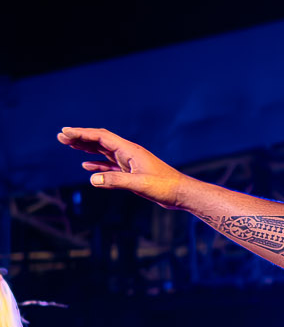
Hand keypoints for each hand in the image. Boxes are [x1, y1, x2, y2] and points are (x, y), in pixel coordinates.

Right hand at [56, 127, 184, 207]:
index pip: (101, 137)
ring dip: (86, 148)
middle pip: (100, 141)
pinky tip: (86, 166)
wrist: (181, 194)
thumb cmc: (164, 187)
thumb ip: (116, 181)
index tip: (66, 132)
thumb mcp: (140, 184)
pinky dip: (97, 164)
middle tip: (61, 136)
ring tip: (69, 146)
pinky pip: (110, 165)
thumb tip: (92, 179)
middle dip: (80, 138)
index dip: (82, 134)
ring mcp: (130, 162)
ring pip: (103, 152)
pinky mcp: (132, 172)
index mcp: (130, 150)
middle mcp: (128, 153)